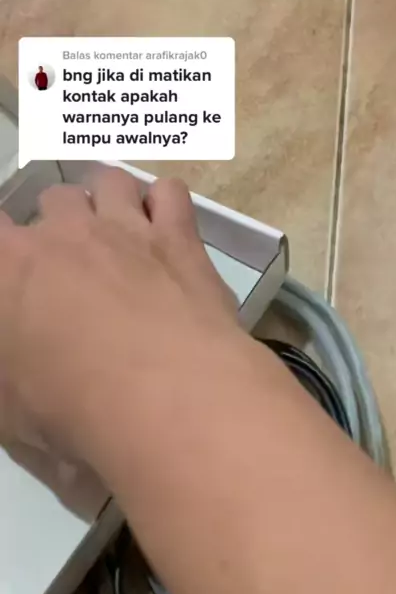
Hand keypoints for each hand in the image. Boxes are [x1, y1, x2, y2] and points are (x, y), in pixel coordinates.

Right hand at [0, 167, 239, 463]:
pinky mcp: (180, 238)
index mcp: (10, 268)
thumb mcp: (8, 411)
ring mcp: (125, 228)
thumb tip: (15, 359)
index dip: (8, 252)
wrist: (164, 399)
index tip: (18, 275)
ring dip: (109, 203)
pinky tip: (166, 233)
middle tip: (74, 270)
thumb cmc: (72, 411)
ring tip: (119, 239)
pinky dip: (164, 206)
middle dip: (59, 227)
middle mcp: (64, 233)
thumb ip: (7, 373)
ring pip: (109, 182)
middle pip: (53, 200)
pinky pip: (169, 193)